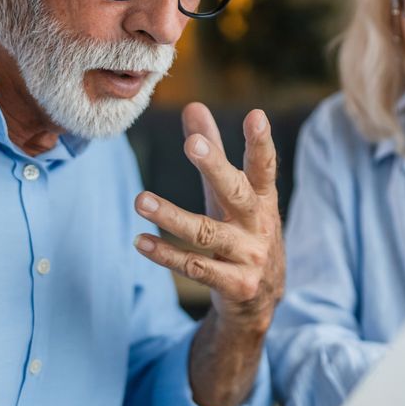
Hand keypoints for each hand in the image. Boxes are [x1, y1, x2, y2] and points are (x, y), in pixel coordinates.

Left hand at [134, 103, 283, 331]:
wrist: (261, 300)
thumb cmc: (242, 231)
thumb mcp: (230, 193)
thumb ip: (215, 149)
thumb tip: (193, 105)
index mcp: (262, 198)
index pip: (264, 166)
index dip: (260, 142)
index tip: (255, 115)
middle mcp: (258, 225)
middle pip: (237, 192)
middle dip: (215, 167)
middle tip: (192, 143)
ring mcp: (248, 257)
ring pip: (206, 234)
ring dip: (172, 217)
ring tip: (140, 200)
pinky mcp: (235, 285)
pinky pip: (195, 268)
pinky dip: (165, 254)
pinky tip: (140, 241)